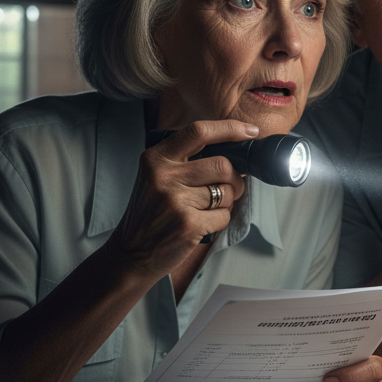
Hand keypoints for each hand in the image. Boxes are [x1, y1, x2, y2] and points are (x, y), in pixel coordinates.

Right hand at [106, 119, 253, 280]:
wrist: (130, 253)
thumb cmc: (151, 212)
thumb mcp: (155, 176)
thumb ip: (185, 160)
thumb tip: (234, 148)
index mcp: (156, 158)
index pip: (199, 131)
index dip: (231, 128)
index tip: (251, 131)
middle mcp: (163, 175)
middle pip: (223, 165)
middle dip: (235, 178)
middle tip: (228, 187)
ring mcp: (175, 201)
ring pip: (227, 191)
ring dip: (227, 201)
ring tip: (207, 208)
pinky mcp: (188, 224)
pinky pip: (224, 215)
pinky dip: (220, 220)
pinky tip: (202, 223)